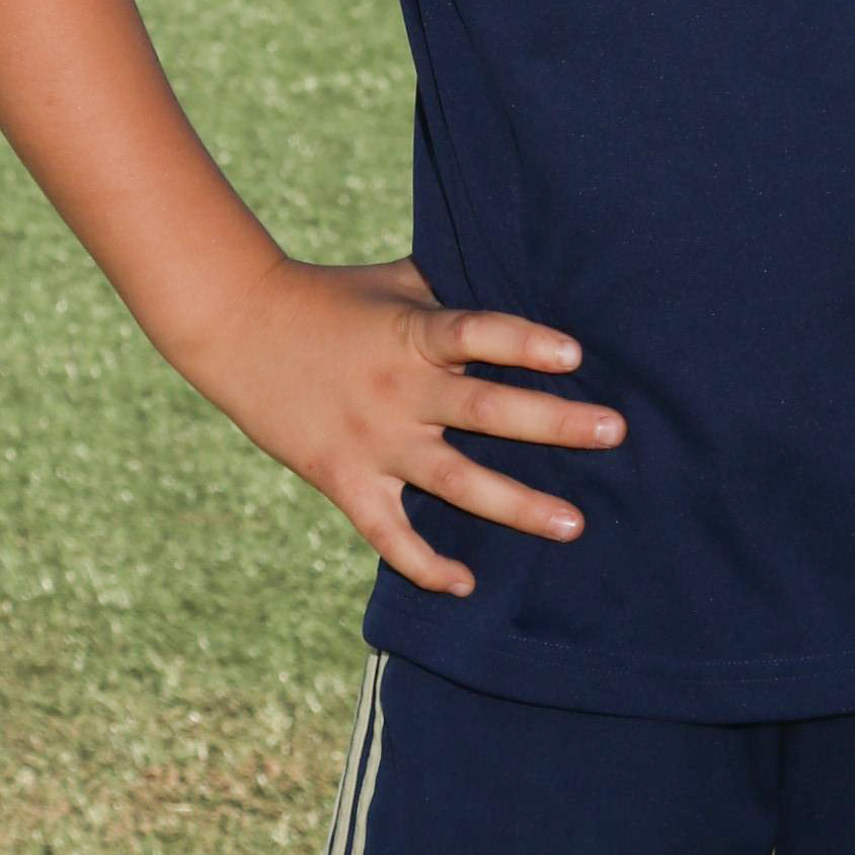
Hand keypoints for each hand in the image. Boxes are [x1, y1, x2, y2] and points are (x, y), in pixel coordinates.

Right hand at [189, 253, 625, 595]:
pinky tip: (466, 584)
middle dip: (552, 423)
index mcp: (415, 332)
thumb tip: (527, 271)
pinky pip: (390, 534)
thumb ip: (456, 289)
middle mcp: (399, 388)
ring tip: (573, 524)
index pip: (477, 332)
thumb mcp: (398, 281)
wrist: (240, 327)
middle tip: (613, 432)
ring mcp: (373, 439)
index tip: (576, 355)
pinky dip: (426, 563)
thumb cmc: (332, 298)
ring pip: (454, 480)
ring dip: (516, 504)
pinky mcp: (344, 479)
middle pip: (484, 409)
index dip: (525, 343)